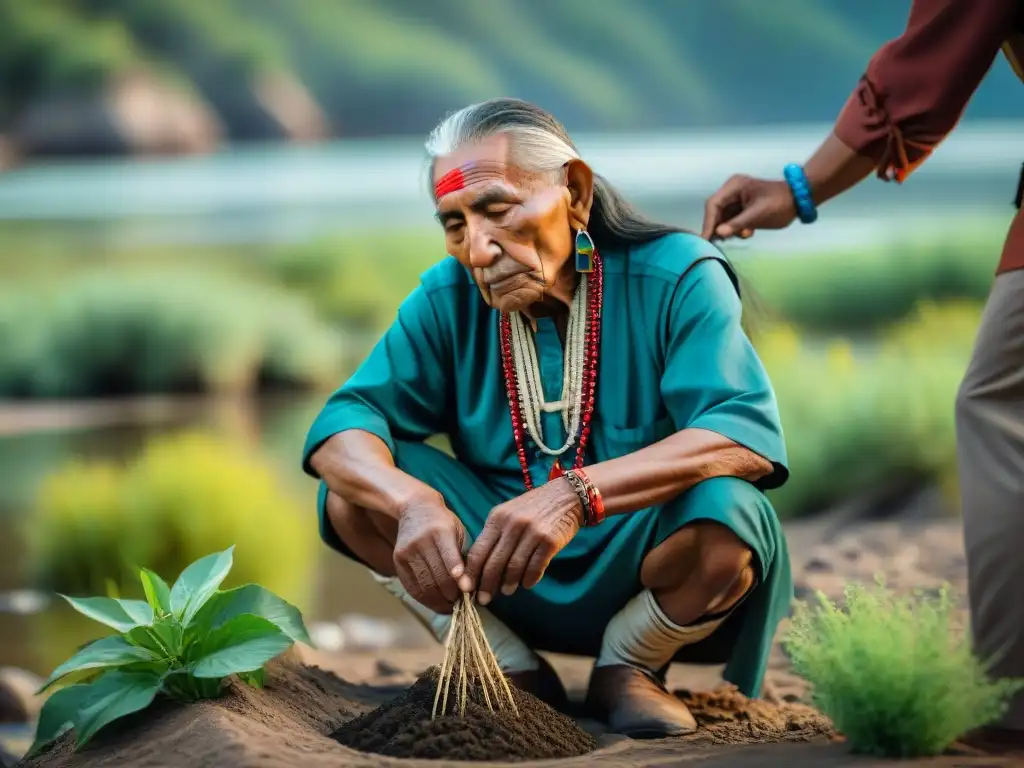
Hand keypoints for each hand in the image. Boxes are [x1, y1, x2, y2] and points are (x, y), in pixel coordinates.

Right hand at [393, 493, 471, 613]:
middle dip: (452, 596)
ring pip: (425, 586)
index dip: (458, 578)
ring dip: (440, 602)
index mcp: (440, 531)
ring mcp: (407, 552)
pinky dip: (425, 600)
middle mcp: (421, 542)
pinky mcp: (398, 561)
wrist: (415, 508)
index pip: (449, 558)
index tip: (468, 592)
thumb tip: (468, 587)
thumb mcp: (457, 531)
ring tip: (452, 607)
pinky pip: (412, 588)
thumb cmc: (443, 522)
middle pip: (437, 577)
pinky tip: (436, 603)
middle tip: (463, 604)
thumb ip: (462, 556)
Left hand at [465, 478, 581, 605]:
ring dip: (509, 583)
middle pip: (494, 562)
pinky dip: (529, 579)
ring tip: (506, 591)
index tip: (467, 589)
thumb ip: (495, 535)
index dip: (471, 573)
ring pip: (514, 567)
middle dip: (486, 585)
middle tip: (484, 599)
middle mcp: (512, 524)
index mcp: (497, 517)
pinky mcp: (550, 541)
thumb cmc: (534, 508)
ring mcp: (532, 532)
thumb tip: (481, 567)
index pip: (478, 551)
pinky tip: (527, 583)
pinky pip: (535, 567)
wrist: (567, 495)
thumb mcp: (509, 513)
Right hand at [701, 175, 796, 240]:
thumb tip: (718, 233)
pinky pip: (732, 219)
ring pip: (723, 217)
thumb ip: (737, 224)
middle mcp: (732, 190)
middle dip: (719, 227)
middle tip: (719, 243)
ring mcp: (737, 198)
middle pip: (716, 211)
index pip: (713, 205)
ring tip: (745, 234)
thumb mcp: (758, 215)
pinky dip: (737, 228)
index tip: (706, 239)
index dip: (709, 223)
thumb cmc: (780, 203)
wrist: (799, 200)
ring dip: (730, 229)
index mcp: (734, 186)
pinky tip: (748, 232)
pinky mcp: (742, 207)